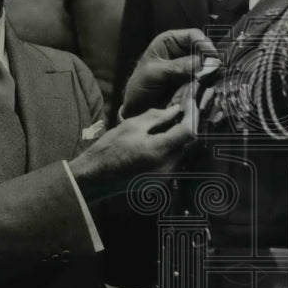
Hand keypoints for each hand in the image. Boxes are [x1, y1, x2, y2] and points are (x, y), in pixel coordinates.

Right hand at [69, 102, 196, 200]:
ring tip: (166, 128)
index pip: (189, 131)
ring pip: (182, 152)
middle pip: (189, 143)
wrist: (95, 177)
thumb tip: (176, 109)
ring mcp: (165, 177)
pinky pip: (173, 162)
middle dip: (186, 127)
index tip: (189, 105)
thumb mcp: (132, 126)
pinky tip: (158, 143)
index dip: (192, 116)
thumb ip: (157, 117)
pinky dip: (171, 150)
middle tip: (179, 113)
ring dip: (178, 139)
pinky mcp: (161, 182)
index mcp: (160, 150)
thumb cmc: (109, 149)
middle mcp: (167, 167)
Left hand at [122, 28, 217, 117]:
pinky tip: (207, 87)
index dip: (204, 44)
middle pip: (203, 50)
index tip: (212, 56)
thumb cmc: (139, 84)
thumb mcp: (154, 73)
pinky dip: (206, 83)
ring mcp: (187, 67)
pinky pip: (203, 79)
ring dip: (209, 72)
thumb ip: (176, 67)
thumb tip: (200, 62)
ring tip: (211, 80)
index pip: (193, 35)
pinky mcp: (190, 81)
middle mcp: (180, 51)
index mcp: (169, 41)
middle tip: (214, 71)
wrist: (136, 106)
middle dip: (209, 60)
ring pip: (205, 65)